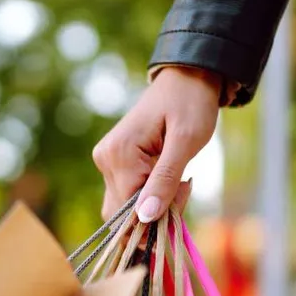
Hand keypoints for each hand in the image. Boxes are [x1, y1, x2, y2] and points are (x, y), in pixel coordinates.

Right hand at [92, 65, 220, 222]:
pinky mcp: (113, 162)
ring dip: (152, 207)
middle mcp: (105, 159)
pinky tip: (168, 179)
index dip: (158, 214)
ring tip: (178, 182)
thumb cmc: (190, 104)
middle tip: (184, 188)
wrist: (186, 78)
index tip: (185, 192)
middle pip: (122, 213)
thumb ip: (165, 180)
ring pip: (123, 208)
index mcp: (119, 154)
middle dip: (155, 213)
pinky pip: (125, 194)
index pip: (130, 209)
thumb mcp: (186, 142)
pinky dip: (147, 197)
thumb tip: (146, 217)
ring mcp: (106, 161)